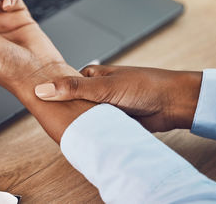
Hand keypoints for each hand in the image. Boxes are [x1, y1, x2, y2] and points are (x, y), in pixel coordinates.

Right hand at [34, 65, 201, 131]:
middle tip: (58, 127)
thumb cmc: (145, 85)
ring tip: (72, 134)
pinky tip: (89, 139)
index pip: (64, 88)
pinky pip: (98, 129)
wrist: (173, 103)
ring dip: (84, 125)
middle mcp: (96, 92)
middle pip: (73, 106)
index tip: (42, 109)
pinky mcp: (113, 122)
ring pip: (85, 119)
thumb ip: (74, 88)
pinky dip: (95, 133)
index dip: (53, 99)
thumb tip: (43, 89)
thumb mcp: (105, 87)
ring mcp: (105, 107)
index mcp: (91, 76)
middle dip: (69, 116)